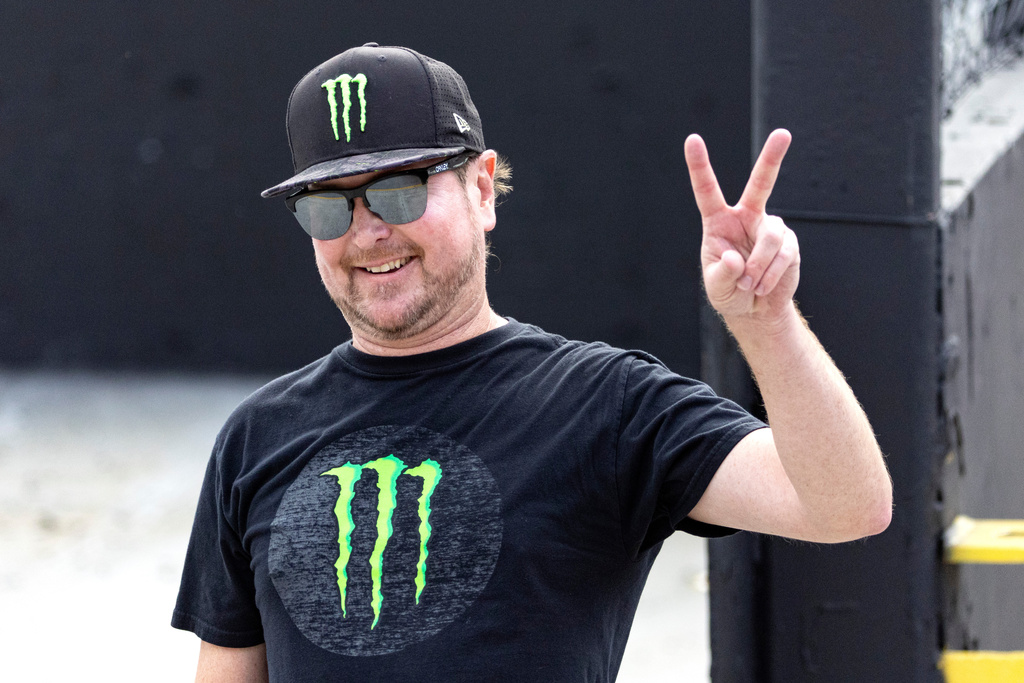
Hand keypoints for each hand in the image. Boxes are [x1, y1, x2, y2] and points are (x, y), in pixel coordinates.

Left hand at [684, 129, 799, 326]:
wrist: (755, 310)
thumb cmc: (729, 292)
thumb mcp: (717, 287)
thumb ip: (723, 274)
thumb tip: (737, 260)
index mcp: (718, 221)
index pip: (707, 190)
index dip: (700, 166)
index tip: (692, 139)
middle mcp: (746, 217)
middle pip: (761, 184)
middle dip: (773, 158)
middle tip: (784, 134)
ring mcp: (770, 228)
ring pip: (770, 237)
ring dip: (758, 267)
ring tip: (750, 285)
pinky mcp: (789, 243)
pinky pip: (783, 254)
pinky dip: (771, 275)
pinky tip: (763, 286)